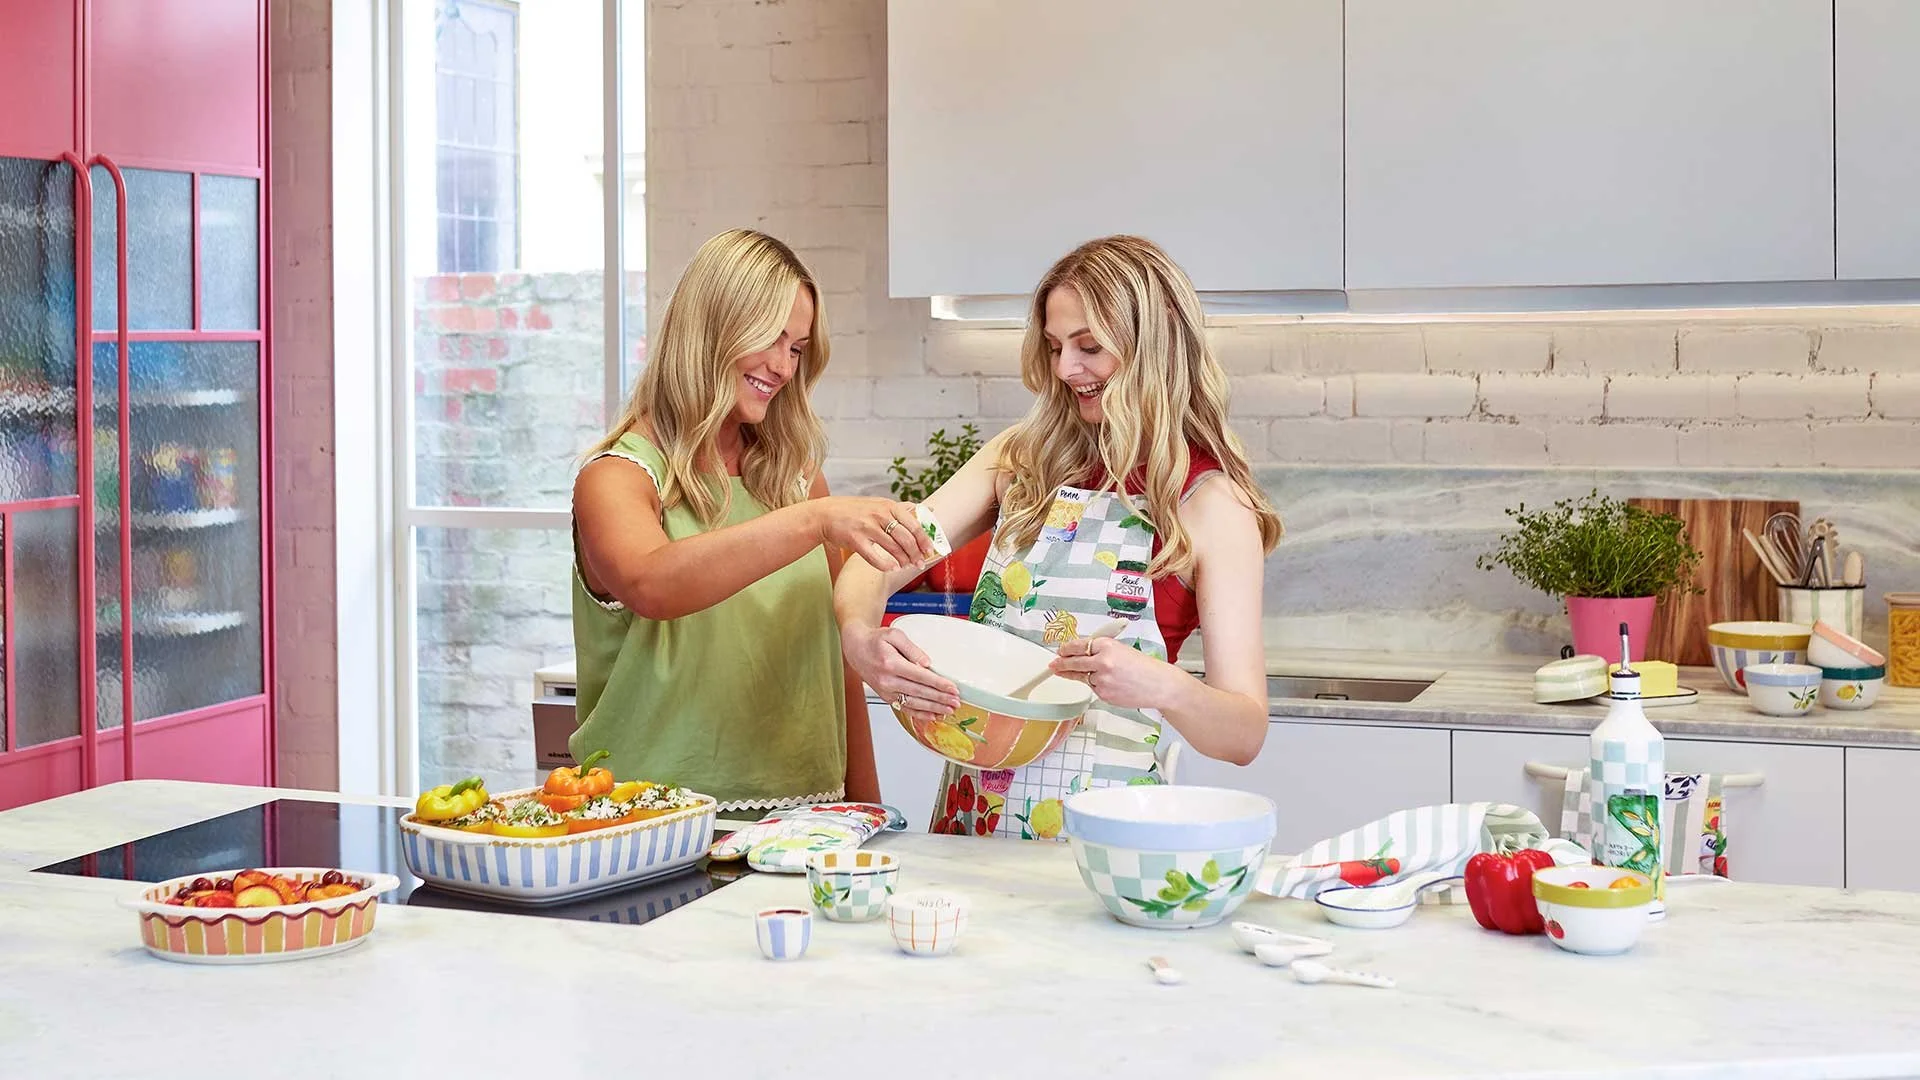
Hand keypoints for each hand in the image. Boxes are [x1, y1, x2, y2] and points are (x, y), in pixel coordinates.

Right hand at [812, 497, 937, 572]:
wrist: (826, 514)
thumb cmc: (855, 510)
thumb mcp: (880, 503)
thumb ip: (903, 508)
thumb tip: (929, 509)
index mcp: (889, 506)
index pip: (914, 525)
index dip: (924, 540)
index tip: (929, 550)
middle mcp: (879, 515)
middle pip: (906, 539)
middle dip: (916, 554)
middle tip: (919, 563)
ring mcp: (867, 527)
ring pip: (893, 548)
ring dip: (903, 560)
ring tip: (906, 566)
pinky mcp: (855, 540)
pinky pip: (874, 557)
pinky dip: (886, 565)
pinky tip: (892, 568)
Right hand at [843, 622, 960, 722]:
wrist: (856, 649)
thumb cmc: (875, 641)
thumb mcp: (894, 635)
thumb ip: (912, 648)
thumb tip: (926, 663)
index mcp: (891, 664)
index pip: (920, 677)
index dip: (938, 684)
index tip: (953, 688)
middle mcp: (888, 680)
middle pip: (919, 693)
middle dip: (940, 699)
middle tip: (956, 702)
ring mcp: (886, 691)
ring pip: (914, 704)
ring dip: (933, 709)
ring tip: (949, 710)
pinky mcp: (886, 697)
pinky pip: (905, 709)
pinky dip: (920, 714)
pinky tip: (933, 716)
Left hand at [1049, 636, 1178, 709]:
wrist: (1159, 685)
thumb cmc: (1144, 667)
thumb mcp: (1122, 650)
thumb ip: (1101, 650)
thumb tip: (1081, 653)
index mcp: (1106, 645)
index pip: (1077, 646)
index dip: (1065, 649)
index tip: (1060, 651)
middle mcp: (1102, 661)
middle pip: (1073, 662)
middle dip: (1061, 664)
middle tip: (1053, 665)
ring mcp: (1101, 679)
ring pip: (1083, 677)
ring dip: (1083, 676)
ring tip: (1094, 675)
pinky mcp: (1103, 694)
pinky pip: (1093, 689)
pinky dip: (1097, 686)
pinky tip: (1110, 684)